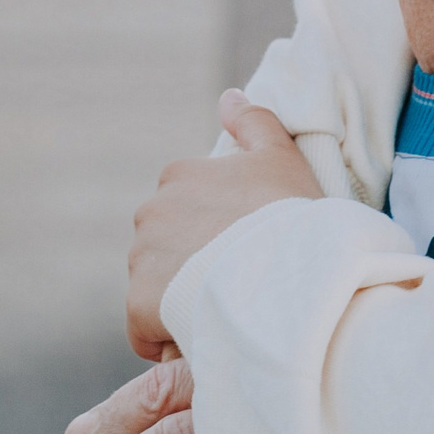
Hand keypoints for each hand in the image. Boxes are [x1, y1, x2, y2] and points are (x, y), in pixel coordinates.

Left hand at [128, 91, 322, 357]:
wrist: (289, 276)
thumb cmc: (295, 219)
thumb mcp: (283, 158)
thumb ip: (254, 121)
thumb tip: (228, 96)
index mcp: (179, 174)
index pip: (184, 211)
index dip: (212, 237)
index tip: (243, 254)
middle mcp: (150, 211)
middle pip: (166, 249)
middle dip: (192, 267)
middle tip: (238, 285)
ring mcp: (141, 257)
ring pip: (154, 288)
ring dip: (180, 301)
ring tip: (225, 314)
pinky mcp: (138, 303)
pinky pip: (146, 328)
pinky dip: (168, 336)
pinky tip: (205, 336)